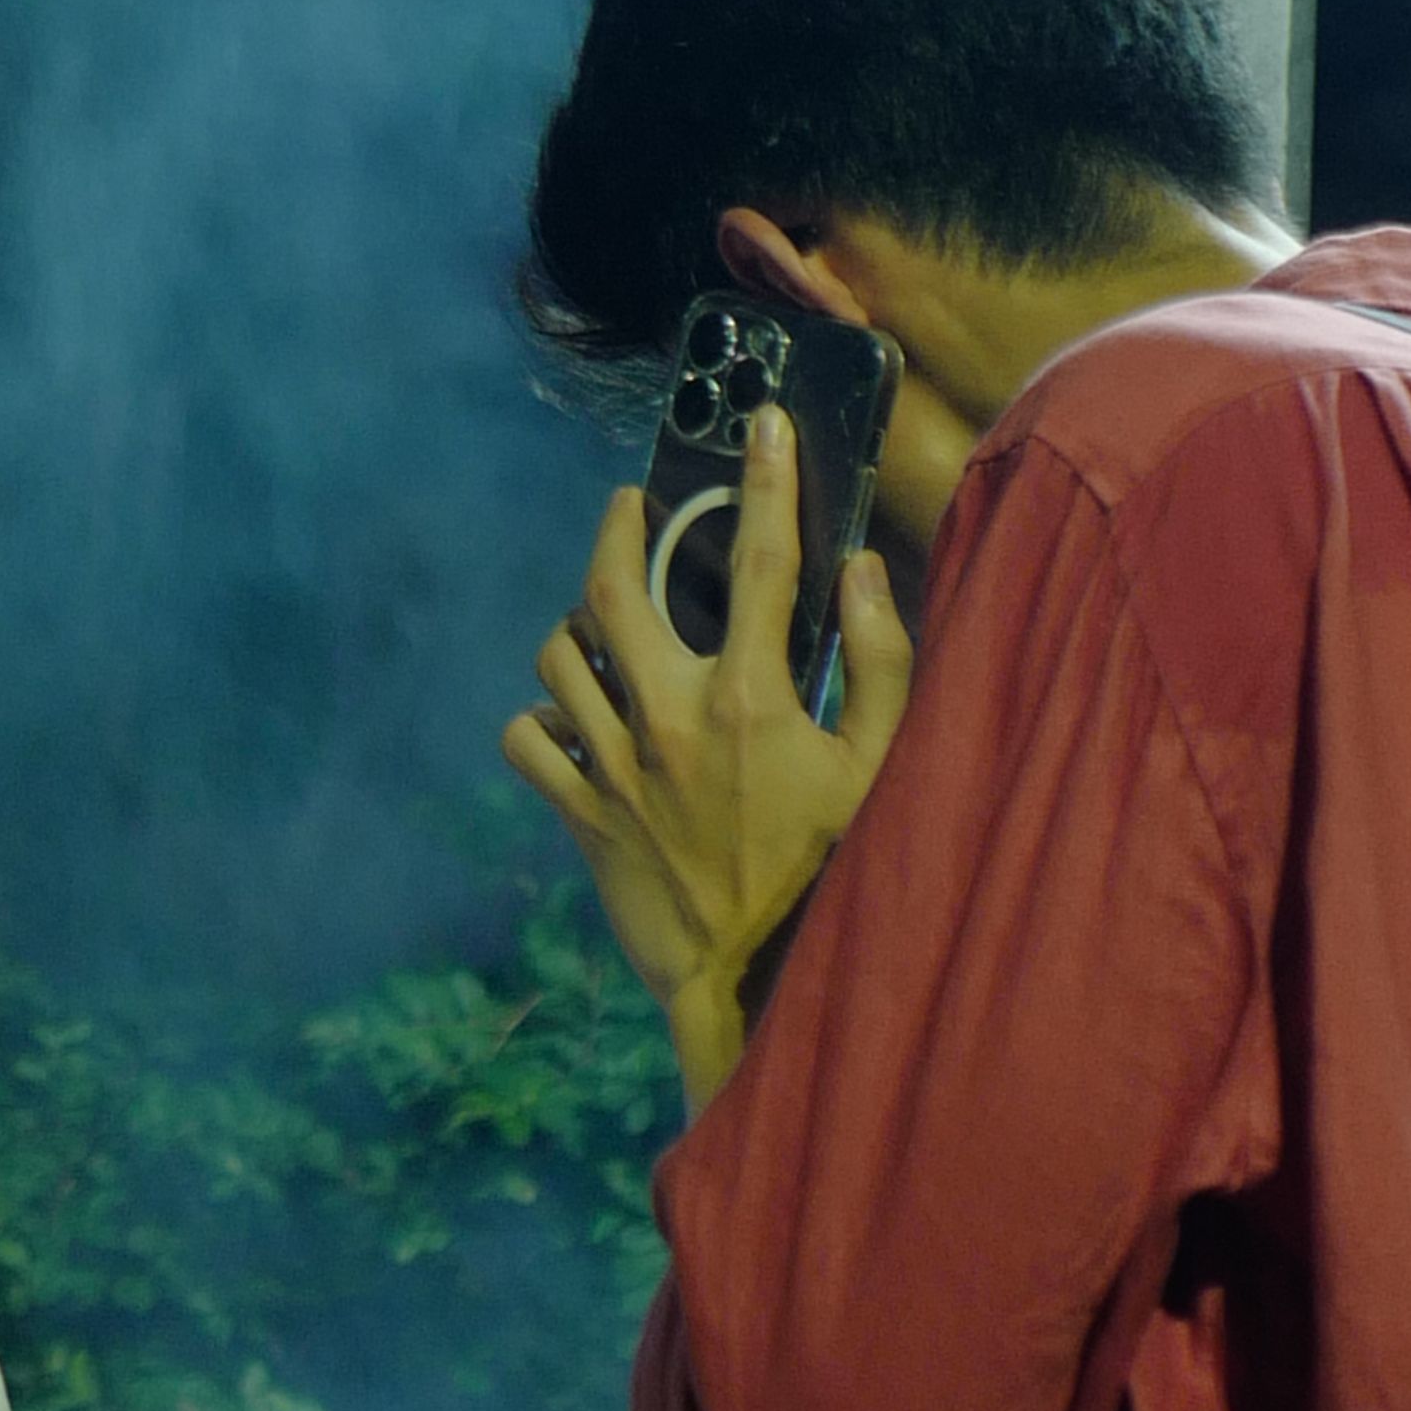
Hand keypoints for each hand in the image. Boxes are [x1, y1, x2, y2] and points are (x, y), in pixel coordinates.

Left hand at [504, 401, 912, 1106]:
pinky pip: (528, 739)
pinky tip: (576, 719)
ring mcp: (613, 765)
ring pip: (560, 656)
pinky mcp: (579, 812)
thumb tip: (863, 571)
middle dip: (620, 527)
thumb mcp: (881, 771)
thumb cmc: (831, 876)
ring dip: (580, 627)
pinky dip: (542, 719)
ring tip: (607, 623)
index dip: (765, 481)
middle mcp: (668, 718)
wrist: (753, 983)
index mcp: (750, 699)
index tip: (764, 427)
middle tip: (634, 508)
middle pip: (613, 585)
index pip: (761, 561)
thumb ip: (883, 664)